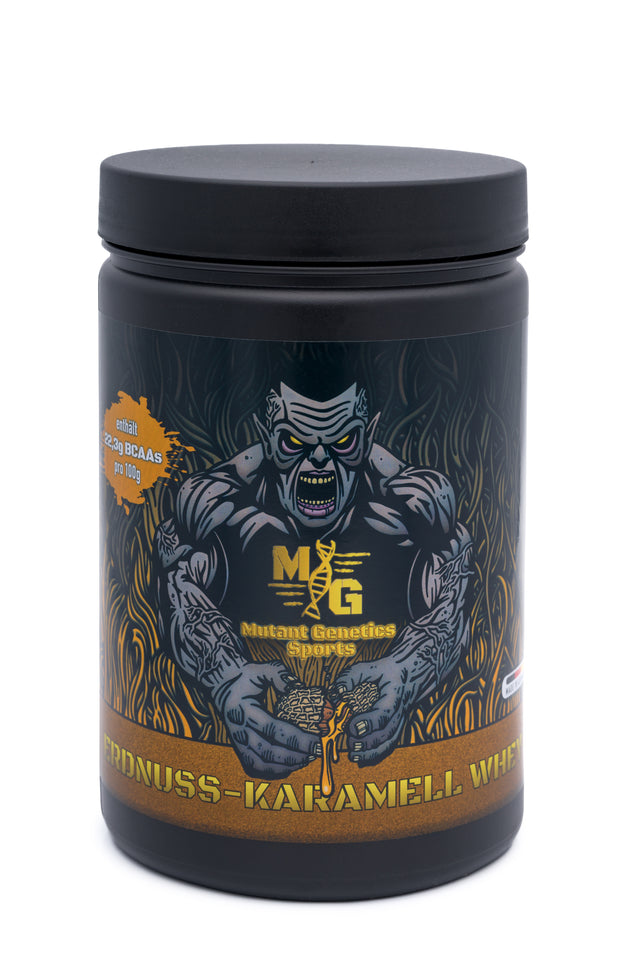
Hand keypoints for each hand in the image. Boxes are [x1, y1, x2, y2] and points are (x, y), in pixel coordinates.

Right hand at [215, 662, 319, 778]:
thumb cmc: (248, 677)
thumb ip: (281, 676)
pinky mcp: (239, 750)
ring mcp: (237, 742)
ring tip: (307, 759)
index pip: (272, 728)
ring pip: (260, 763)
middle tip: (316, 752)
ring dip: (285, 765)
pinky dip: (273, 771)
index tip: (317, 740)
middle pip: (267, 751)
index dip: (297, 738)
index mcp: (243, 709)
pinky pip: (255, 767)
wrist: (224, 687)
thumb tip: (301, 689)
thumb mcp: (262, 669)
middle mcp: (238, 729)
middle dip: (295, 755)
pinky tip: (291, 765)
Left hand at [333, 657, 412, 765]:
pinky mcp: (394, 729)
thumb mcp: (364, 669)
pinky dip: (375, 756)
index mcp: (393, 696)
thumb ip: (348, 680)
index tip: (352, 727)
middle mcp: (398, 713)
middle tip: (350, 743)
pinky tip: (360, 760)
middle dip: (368, 742)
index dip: (369, 723)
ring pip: (388, 743)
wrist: (404, 676)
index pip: (384, 714)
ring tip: (353, 756)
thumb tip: (334, 695)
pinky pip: (387, 746)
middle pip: (387, 733)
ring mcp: (398, 723)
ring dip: (371, 753)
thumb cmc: (380, 672)